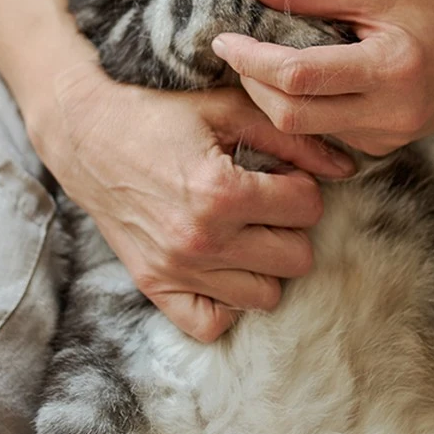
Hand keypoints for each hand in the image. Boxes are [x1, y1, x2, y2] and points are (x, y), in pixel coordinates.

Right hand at [29, 60, 355, 342]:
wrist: (86, 133)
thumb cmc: (160, 113)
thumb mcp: (228, 109)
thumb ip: (292, 138)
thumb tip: (347, 167)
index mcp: (221, 192)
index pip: (307, 207)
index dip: (303, 185)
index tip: (281, 173)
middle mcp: (201, 240)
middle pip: (296, 258)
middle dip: (290, 225)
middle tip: (266, 201)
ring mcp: (177, 269)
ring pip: (266, 296)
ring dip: (265, 262)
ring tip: (245, 228)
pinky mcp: (155, 287)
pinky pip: (214, 324)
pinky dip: (227, 300)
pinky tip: (224, 262)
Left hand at [210, 0, 433, 155]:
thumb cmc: (433, 10)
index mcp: (389, 69)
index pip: (298, 76)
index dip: (251, 60)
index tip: (224, 39)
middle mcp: (390, 114)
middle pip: (290, 116)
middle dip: (253, 83)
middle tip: (238, 51)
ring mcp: (387, 139)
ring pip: (303, 131)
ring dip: (274, 98)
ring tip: (267, 63)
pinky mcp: (382, 149)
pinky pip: (324, 134)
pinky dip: (303, 109)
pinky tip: (304, 84)